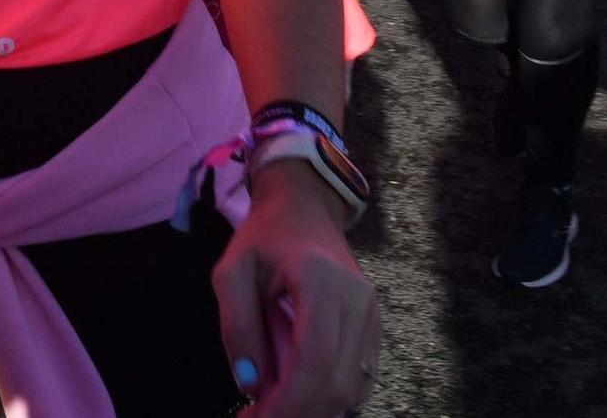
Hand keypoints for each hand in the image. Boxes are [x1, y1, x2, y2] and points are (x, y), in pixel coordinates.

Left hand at [214, 163, 379, 416]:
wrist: (305, 209)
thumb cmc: (264, 239)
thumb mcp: (231, 271)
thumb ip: (236, 326)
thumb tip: (250, 385)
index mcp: (320, 280)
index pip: (314, 358)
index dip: (289, 401)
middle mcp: (357, 299)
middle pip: (337, 381)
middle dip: (298, 412)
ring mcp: (372, 314)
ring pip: (353, 387)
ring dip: (314, 408)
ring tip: (272, 404)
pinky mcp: (375, 326)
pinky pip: (360, 378)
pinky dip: (330, 396)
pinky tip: (297, 392)